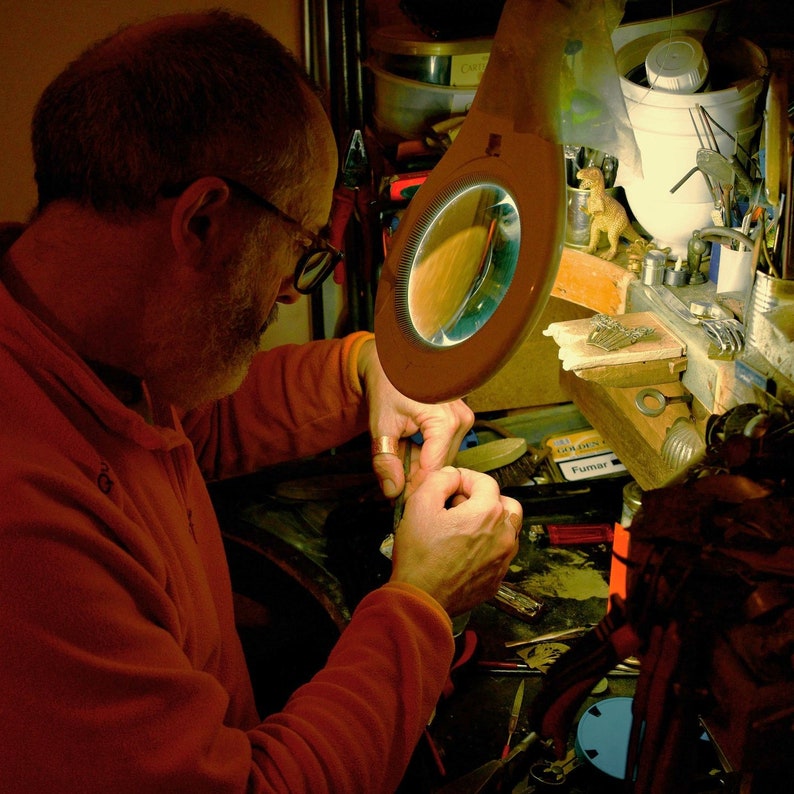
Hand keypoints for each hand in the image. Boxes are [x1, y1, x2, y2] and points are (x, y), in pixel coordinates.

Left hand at [358, 338, 473, 498]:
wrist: (393, 361)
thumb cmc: (387, 386)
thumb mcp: (382, 425)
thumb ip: (386, 460)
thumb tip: (393, 491)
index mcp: (444, 422)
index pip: (433, 470)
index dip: (414, 488)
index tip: (397, 501)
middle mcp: (461, 420)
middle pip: (439, 466)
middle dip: (415, 476)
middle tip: (391, 478)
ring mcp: (464, 419)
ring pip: (442, 459)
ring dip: (419, 464)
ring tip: (398, 452)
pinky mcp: (461, 419)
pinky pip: (444, 447)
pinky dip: (425, 453)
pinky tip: (409, 444)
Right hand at [389, 467, 521, 616]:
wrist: (422, 599)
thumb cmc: (420, 556)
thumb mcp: (420, 505)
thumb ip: (439, 479)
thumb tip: (452, 475)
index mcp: (487, 513)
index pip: (486, 482)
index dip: (466, 478)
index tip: (452, 484)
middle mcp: (503, 534)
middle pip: (506, 503)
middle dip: (485, 499)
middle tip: (461, 505)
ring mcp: (503, 558)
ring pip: (508, 529)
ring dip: (491, 522)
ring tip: (464, 527)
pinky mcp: (498, 577)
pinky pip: (501, 553)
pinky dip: (489, 545)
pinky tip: (465, 549)